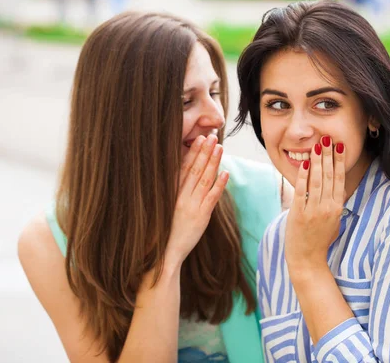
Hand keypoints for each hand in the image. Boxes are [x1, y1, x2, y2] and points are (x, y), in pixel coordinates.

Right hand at [166, 134, 228, 264]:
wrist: (164, 254)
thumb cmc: (165, 231)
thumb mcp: (166, 209)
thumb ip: (176, 193)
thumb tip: (185, 178)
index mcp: (171, 193)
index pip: (183, 168)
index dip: (192, 152)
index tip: (199, 139)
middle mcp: (181, 197)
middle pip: (194, 169)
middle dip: (204, 152)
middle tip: (211, 136)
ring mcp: (191, 206)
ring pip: (204, 179)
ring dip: (212, 162)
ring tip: (219, 148)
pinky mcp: (200, 217)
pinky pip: (211, 198)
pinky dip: (219, 185)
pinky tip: (225, 173)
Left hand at [284, 136, 345, 273]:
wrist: (307, 259)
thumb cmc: (320, 240)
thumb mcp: (334, 222)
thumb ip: (334, 205)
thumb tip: (336, 189)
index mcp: (337, 208)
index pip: (339, 179)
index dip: (339, 161)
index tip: (340, 146)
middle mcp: (327, 207)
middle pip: (329, 176)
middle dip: (328, 155)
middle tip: (328, 138)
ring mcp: (313, 211)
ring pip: (316, 180)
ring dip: (317, 161)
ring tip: (317, 145)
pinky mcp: (299, 214)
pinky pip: (301, 191)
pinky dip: (302, 176)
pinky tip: (304, 164)